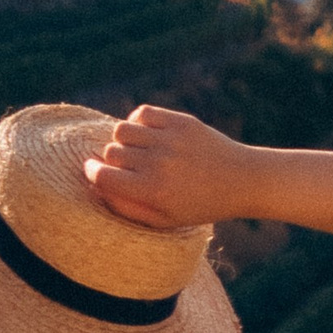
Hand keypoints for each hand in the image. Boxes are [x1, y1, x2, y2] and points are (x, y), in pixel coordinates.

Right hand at [83, 103, 244, 230]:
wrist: (241, 180)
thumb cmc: (199, 205)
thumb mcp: (164, 219)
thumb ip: (127, 207)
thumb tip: (96, 188)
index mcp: (152, 192)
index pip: (102, 176)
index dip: (91, 172)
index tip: (92, 170)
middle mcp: (158, 164)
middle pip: (110, 152)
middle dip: (111, 159)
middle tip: (125, 165)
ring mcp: (170, 140)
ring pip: (122, 130)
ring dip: (123, 140)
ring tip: (136, 148)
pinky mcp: (181, 122)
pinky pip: (142, 113)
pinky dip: (138, 121)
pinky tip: (147, 133)